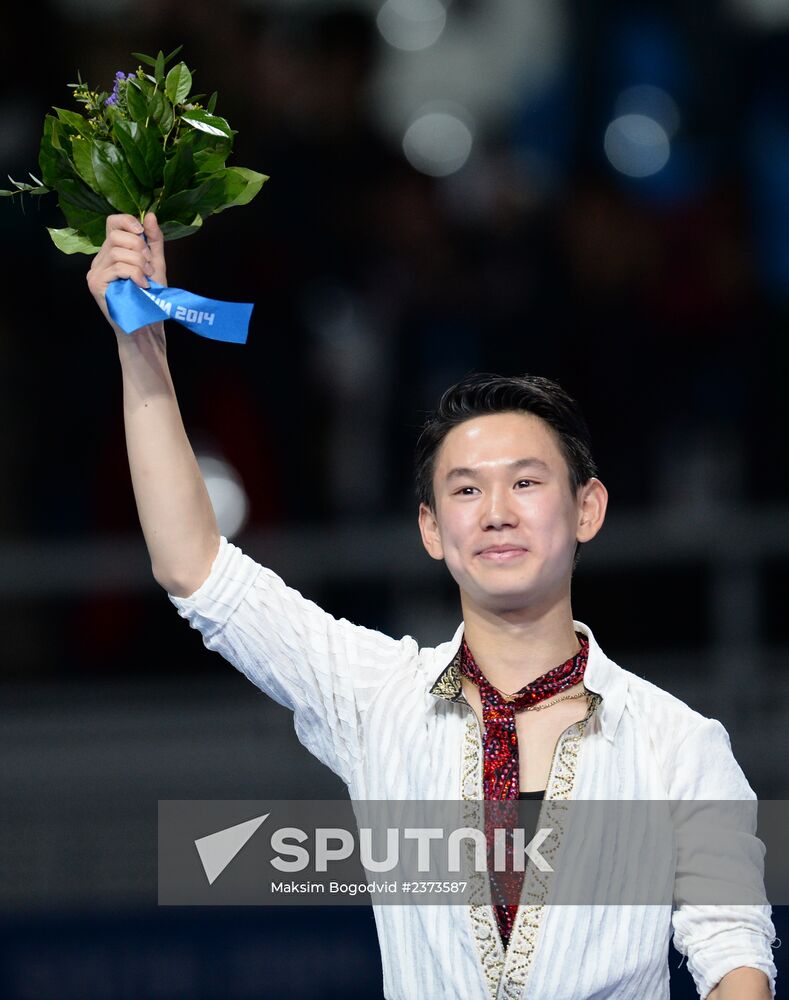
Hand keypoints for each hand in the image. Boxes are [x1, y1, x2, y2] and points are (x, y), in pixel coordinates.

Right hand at [87, 212, 167, 326]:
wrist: (146, 325)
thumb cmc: (150, 297)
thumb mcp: (155, 264)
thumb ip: (153, 240)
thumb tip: (150, 214)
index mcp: (112, 251)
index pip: (113, 222)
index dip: (128, 221)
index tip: (142, 233)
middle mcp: (100, 259)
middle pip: (116, 235)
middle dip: (139, 247)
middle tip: (149, 267)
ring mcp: (95, 271)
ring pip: (118, 252)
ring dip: (139, 264)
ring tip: (147, 278)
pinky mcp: (96, 283)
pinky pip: (117, 267)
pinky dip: (135, 274)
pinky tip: (142, 285)